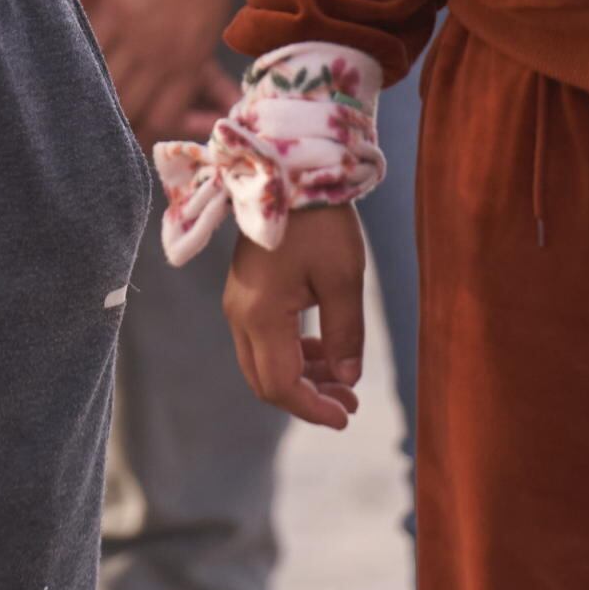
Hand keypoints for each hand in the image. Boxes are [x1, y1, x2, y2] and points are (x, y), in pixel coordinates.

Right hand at [87, 0, 250, 146]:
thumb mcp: (213, 29)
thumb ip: (202, 70)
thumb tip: (216, 108)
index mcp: (191, 62)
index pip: (162, 119)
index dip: (143, 134)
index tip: (129, 134)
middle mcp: (163, 56)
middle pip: (130, 110)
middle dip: (114, 121)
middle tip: (98, 122)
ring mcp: (136, 33)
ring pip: (106, 84)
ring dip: (93, 95)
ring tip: (79, 101)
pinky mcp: (113, 7)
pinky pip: (89, 47)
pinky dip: (79, 59)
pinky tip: (70, 66)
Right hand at [223, 202, 367, 432]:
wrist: (289, 173)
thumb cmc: (320, 222)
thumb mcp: (343, 279)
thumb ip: (345, 334)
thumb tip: (348, 379)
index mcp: (261, 314)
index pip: (281, 384)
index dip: (313, 408)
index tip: (347, 416)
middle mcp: (240, 314)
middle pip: (266, 381)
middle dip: (307, 398)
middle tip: (350, 402)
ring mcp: (238, 303)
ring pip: (263, 363)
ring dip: (301, 378)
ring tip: (344, 381)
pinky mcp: (245, 292)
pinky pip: (262, 341)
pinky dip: (291, 355)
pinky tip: (323, 352)